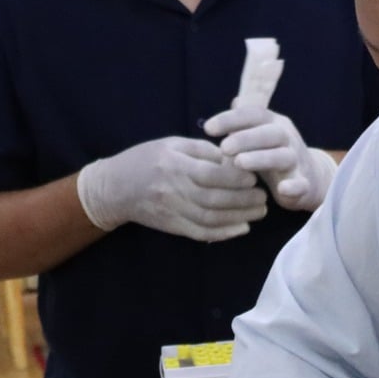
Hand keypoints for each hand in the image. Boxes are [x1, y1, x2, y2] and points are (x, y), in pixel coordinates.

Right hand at [76, 136, 268, 241]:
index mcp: (174, 165)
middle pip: (214, 199)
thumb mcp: (170, 144)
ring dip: (238, 217)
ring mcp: (172, 211)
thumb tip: (232, 157)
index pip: (210, 174)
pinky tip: (241, 228)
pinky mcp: (171, 227)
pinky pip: (200, 233)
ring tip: (259, 212)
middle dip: (243, 201)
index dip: (236, 178)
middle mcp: (173, 190)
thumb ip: (201, 150)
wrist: (114, 188)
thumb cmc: (145, 159)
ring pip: (210, 218)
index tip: (254, 177)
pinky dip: (223, 233)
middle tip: (263, 198)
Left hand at [202, 105, 337, 211]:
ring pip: (282, 156)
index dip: (231, 119)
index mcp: (273, 123)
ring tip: (239, 163)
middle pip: (268, 133)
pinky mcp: (304, 183)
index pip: (253, 115)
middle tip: (223, 147)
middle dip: (245, 138)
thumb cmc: (273, 154)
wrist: (310, 178)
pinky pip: (301, 184)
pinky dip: (294, 187)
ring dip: (261, 158)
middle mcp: (286, 137)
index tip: (207, 128)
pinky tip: (282, 190)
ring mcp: (297, 160)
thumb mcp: (259, 136)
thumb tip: (235, 101)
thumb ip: (245, 122)